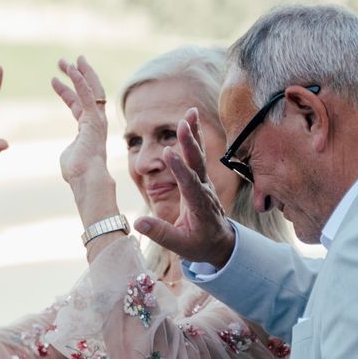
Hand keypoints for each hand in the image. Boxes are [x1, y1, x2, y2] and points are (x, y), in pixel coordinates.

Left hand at [51, 56, 112, 199]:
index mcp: (88, 128)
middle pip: (88, 91)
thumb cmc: (77, 173)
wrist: (86, 180)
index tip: (55, 79)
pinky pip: (88, 96)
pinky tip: (74, 69)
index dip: (66, 90)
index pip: (77, 104)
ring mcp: (96, 120)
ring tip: (66, 61)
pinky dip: (81, 82)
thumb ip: (71, 148)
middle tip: (64, 62)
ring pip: (90, 89)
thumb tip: (70, 153)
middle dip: (76, 75)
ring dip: (78, 74)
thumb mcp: (70, 155)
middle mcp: (95, 121)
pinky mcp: (94, 120)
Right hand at [131, 109, 233, 266]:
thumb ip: (160, 233)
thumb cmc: (199, 245)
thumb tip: (137, 222)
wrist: (220, 241)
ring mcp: (204, 182)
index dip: (179, 169)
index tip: (168, 153)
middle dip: (190, 144)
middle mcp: (204, 190)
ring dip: (193, 134)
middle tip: (183, 123)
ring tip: (189, 113)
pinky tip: (189, 120)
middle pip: (197, 163)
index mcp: (199, 206)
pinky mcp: (201, 177)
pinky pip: (197, 155)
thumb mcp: (180, 245)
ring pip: (199, 155)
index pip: (189, 184)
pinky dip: (194, 137)